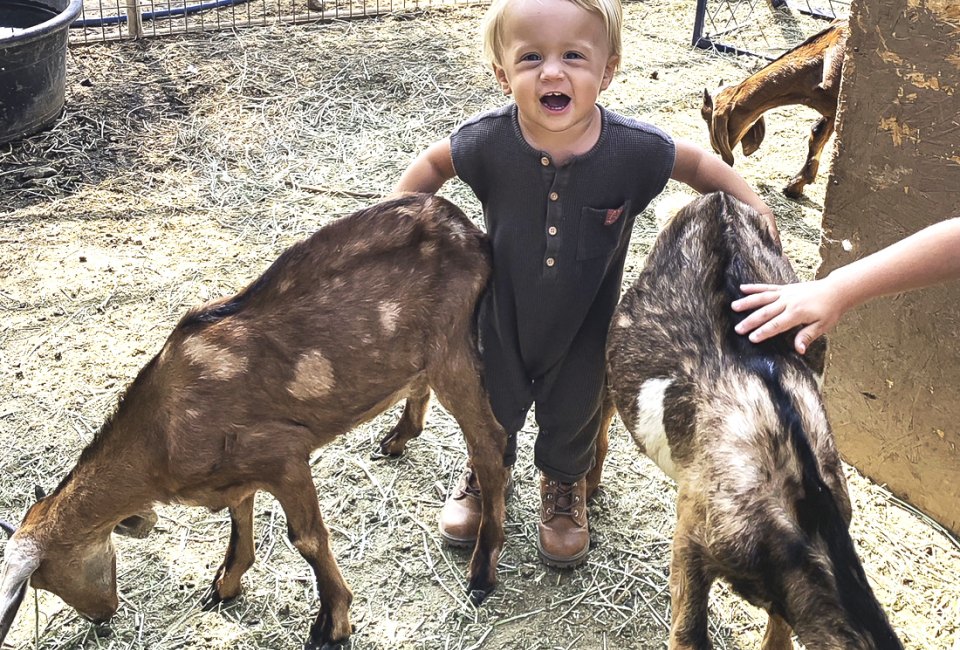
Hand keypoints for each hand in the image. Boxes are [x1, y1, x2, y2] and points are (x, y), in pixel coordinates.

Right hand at [731, 280, 845, 353]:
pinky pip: (767, 288)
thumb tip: (799, 350)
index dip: (764, 332)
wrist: (836, 290)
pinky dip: (754, 288)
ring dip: (747, 303)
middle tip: (738, 329)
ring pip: (763, 298)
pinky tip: (742, 288)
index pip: (777, 324)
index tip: (752, 338)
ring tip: (733, 307)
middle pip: (766, 312)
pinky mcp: (784, 288)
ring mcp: (785, 293)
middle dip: (751, 321)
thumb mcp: (822, 326)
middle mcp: (788, 302)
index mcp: (797, 313)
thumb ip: (807, 336)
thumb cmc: (830, 310)